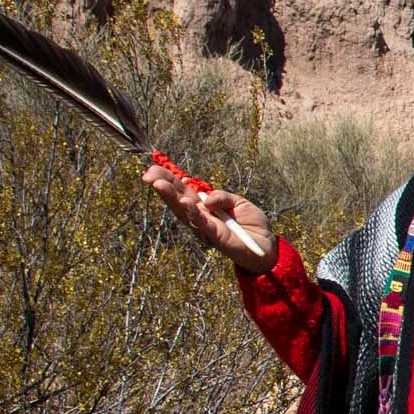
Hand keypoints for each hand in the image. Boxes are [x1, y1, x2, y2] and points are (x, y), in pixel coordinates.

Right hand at [144, 160, 274, 274]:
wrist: (265, 245)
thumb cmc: (250, 223)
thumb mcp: (238, 202)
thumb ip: (222, 197)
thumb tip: (208, 199)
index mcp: (203, 205)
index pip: (183, 190)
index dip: (169, 179)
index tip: (154, 168)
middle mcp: (200, 215)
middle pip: (178, 199)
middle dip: (163, 185)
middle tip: (148, 174)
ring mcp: (205, 226)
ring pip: (184, 211)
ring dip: (171, 197)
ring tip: (158, 184)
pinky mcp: (215, 236)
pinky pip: (202, 223)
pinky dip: (193, 213)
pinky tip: (184, 202)